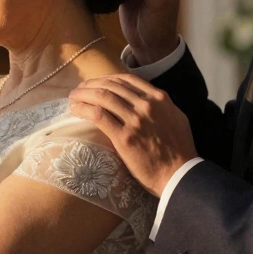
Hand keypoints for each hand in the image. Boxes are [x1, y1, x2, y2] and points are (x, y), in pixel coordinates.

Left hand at [69, 74, 196, 195]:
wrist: (179, 174)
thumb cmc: (180, 150)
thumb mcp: (176, 118)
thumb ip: (161, 106)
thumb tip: (145, 99)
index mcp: (159, 98)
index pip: (126, 79)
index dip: (106, 79)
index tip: (95, 83)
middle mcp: (146, 105)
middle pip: (111, 86)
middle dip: (91, 85)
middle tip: (79, 90)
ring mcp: (135, 120)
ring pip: (103, 97)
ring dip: (84, 94)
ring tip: (73, 97)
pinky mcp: (124, 137)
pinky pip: (98, 115)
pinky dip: (83, 109)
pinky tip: (75, 109)